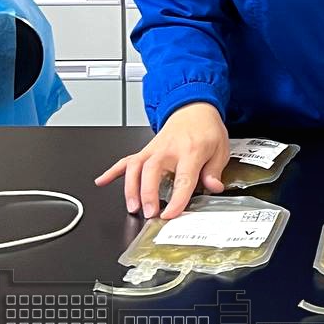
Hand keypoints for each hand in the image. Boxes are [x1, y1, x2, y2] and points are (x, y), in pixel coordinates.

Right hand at [94, 102, 228, 219]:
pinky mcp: (145, 150)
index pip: (183, 178)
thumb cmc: (207, 130)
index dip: (177, 199)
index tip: (170, 214)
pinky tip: (102, 181)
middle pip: (153, 170)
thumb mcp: (221, 149)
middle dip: (148, 193)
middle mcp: (169, 150)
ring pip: (136, 166)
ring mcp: (154, 149)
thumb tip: (213, 188)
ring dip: (131, 187)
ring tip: (132, 206)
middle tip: (149, 212)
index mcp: (192, 151)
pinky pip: (126, 160)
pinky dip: (112, 171)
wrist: (195, 109)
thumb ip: (214, 171)